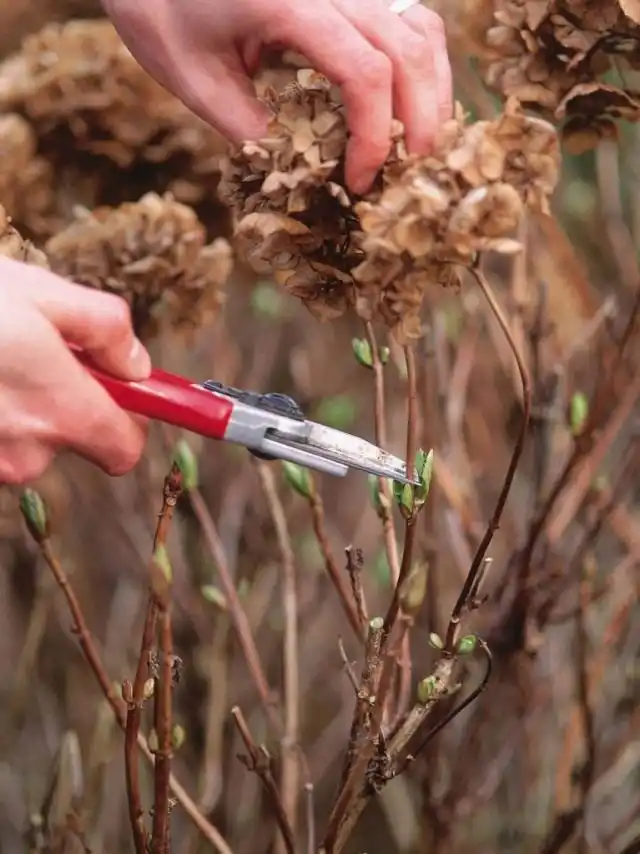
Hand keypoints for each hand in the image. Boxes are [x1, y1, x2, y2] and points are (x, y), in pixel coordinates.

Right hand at [0, 258, 150, 484]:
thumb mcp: (45, 293)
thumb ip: (107, 330)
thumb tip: (137, 365)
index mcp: (63, 412)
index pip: (123, 450)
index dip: (126, 420)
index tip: (117, 393)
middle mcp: (26, 453)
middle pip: (67, 440)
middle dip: (59, 401)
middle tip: (29, 349)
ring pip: (21, 440)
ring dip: (13, 405)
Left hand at [102, 0, 451, 193]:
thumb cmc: (165, 17)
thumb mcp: (197, 83)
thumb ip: (254, 132)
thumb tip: (309, 176)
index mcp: (289, 2)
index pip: (365, 72)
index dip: (375, 136)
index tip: (360, 181)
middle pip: (410, 49)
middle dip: (420, 123)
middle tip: (409, 178)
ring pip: (422, 29)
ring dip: (432, 94)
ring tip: (419, 148)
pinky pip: (410, 20)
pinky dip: (422, 69)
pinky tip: (411, 108)